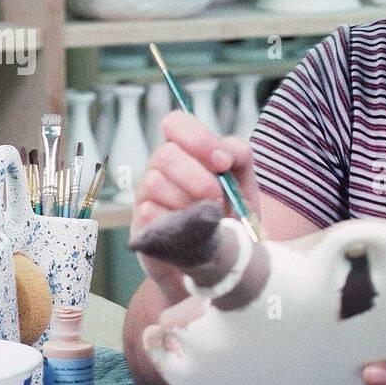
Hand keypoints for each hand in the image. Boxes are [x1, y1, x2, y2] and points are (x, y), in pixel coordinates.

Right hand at [131, 110, 261, 300]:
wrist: (226, 261)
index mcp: (185, 152)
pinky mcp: (140, 226)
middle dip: (199, 179)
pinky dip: (177, 223)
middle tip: (218, 199)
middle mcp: (159, 169)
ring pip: (155, 183)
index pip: (175, 123)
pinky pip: (150, 214)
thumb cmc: (232, 215)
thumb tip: (223, 154)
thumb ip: (239, 155)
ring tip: (208, 219)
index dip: (197, 138)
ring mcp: (145, 197)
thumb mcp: (245, 183)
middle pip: (166, 155)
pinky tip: (192, 232)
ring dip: (188, 202)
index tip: (222, 162)